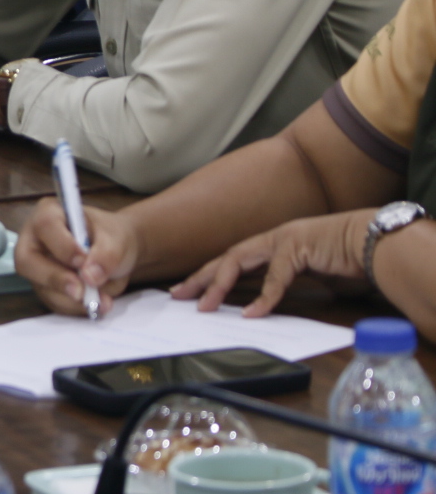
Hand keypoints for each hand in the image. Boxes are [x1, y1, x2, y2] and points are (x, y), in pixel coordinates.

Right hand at [16, 197, 136, 315]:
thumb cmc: (111, 237)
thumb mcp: (117, 240)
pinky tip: (96, 303)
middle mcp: (34, 240)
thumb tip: (89, 277)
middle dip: (55, 279)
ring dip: (72, 300)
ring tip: (102, 301)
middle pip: (27, 261)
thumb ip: (107, 254)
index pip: (45, 226)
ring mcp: (36, 266)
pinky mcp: (44, 287)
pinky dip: (76, 308)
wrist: (116, 253)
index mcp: (49, 214)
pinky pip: (54, 302)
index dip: (62, 246)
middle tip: (81, 293)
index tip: (83, 261)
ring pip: (41, 288)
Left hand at [170, 211, 370, 316]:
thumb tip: (264, 308)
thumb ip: (285, 288)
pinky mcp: (299, 247)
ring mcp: (284, 240)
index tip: (187, 292)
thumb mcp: (308, 279)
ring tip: (205, 305)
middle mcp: (272, 239)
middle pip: (225, 258)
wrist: (375, 245)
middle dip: (200, 277)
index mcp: (271, 246)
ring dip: (219, 284)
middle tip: (178, 296)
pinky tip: (253, 313)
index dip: (207, 275)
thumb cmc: (346, 262)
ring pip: (239, 261)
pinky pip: (276, 275)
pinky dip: (264, 296)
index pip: (231, 261)